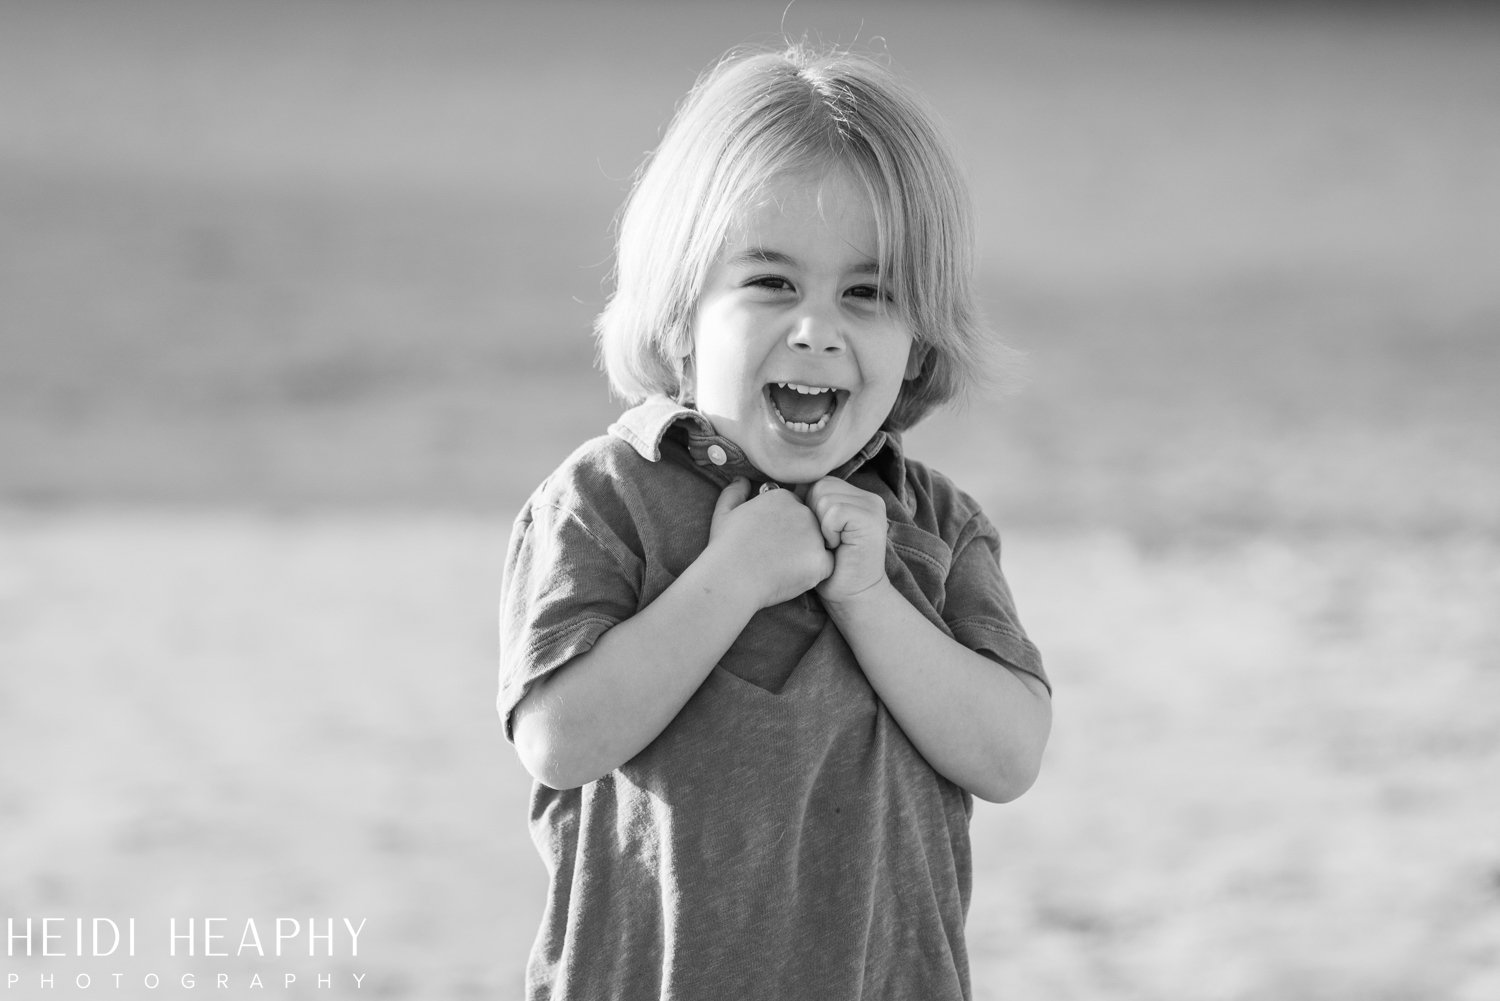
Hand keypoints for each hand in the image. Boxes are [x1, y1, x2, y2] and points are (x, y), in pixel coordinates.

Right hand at [705, 477, 832, 608]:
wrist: (730, 579)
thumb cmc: (724, 548)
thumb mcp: (723, 513)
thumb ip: (735, 492)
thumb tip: (742, 479)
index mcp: (783, 497)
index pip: (795, 509)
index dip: (783, 527)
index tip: (769, 540)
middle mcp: (803, 511)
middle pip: (811, 524)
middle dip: (798, 538)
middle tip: (776, 556)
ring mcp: (814, 536)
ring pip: (820, 544)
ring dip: (807, 555)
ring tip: (782, 568)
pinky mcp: (820, 561)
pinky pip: (826, 566)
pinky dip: (813, 573)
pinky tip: (791, 577)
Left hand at [805, 477, 890, 605]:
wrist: (852, 597)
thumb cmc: (829, 568)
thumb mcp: (819, 529)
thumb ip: (813, 505)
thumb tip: (784, 485)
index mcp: (857, 496)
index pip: (820, 482)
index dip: (810, 508)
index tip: (820, 535)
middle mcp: (868, 497)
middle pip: (820, 485)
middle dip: (814, 514)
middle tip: (827, 541)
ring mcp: (872, 506)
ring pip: (825, 496)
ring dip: (821, 524)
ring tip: (832, 544)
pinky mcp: (870, 518)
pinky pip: (834, 511)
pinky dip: (829, 531)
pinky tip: (837, 547)